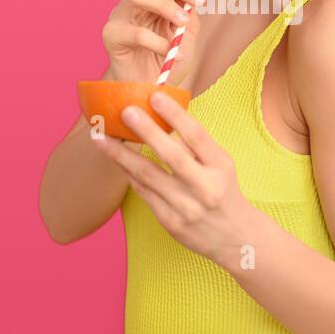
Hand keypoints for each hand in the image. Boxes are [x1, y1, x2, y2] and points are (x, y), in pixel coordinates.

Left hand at [91, 90, 253, 266]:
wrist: (234, 237)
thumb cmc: (223, 191)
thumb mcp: (220, 165)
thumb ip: (196, 145)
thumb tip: (161, 116)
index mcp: (221, 166)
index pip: (197, 136)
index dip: (175, 115)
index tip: (155, 96)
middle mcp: (205, 187)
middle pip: (172, 155)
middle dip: (146, 131)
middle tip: (125, 111)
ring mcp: (186, 207)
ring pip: (149, 175)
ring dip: (121, 154)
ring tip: (100, 137)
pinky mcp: (171, 222)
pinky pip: (143, 193)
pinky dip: (128, 174)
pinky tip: (114, 159)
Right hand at [101, 0, 209, 85]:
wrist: (150, 89)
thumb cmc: (168, 58)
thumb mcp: (188, 32)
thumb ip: (191, 8)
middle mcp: (136, 0)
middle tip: (200, 0)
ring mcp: (121, 15)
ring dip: (166, 6)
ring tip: (182, 23)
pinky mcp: (111, 36)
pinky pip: (135, 32)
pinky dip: (158, 41)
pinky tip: (172, 52)